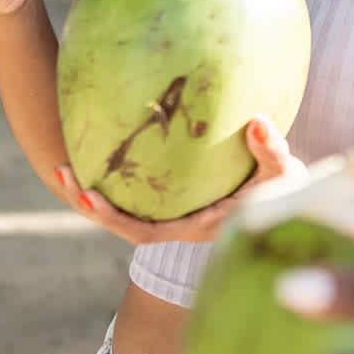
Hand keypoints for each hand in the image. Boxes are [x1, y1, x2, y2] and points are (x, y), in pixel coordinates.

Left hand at [49, 114, 302, 245]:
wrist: (293, 202)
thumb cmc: (289, 192)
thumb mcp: (285, 174)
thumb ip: (272, 152)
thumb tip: (257, 122)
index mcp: (196, 227)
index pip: (144, 231)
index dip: (112, 218)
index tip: (88, 196)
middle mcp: (179, 223)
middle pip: (122, 221)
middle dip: (88, 202)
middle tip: (60, 169)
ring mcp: (176, 213)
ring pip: (126, 208)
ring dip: (95, 188)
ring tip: (65, 160)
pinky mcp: (177, 199)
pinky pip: (139, 192)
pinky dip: (118, 176)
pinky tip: (105, 148)